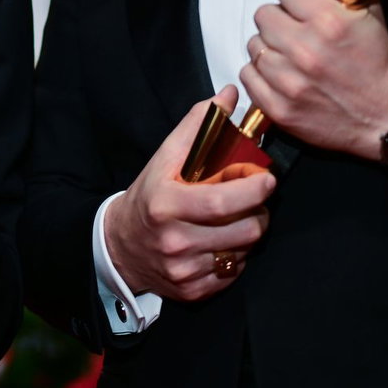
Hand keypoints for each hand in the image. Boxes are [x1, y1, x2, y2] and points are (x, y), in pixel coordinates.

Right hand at [104, 87, 275, 301]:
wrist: (120, 246)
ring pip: (244, 252)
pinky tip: (221, 241)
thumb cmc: (149, 196)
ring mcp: (184, 270)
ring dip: (249, 233)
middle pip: (245, 230)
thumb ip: (199, 125)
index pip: (223, 201)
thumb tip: (229, 96)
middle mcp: (175, 241)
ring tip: (237, 219)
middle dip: (259, 212)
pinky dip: (235, 256)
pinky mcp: (193, 291)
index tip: (266, 178)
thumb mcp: (166, 158)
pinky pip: (233, 273)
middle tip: (254, 200)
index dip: (254, 189)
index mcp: (167, 205)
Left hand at [241, 0, 387, 160]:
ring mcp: (290, 82)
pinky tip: (281, 74)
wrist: (384, 115)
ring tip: (291, 55)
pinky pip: (247, 75)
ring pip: (254, 45)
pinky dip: (260, 74)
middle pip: (263, 15)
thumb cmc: (375, 60)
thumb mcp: (365, 11)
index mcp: (329, 22)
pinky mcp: (280, 108)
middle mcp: (306, 50)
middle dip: (279, 19)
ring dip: (270, 47)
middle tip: (296, 31)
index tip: (300, 5)